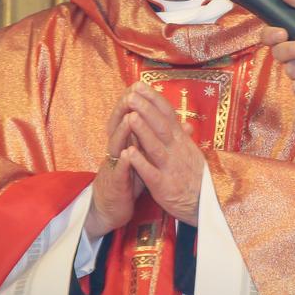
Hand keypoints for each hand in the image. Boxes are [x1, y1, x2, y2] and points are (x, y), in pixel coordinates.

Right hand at [85, 90, 144, 238]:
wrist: (110, 209)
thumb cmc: (129, 180)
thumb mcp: (144, 157)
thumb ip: (157, 139)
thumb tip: (184, 125)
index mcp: (124, 143)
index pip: (127, 118)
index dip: (133, 103)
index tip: (141, 86)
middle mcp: (116, 151)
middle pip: (118, 126)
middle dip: (123, 110)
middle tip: (131, 94)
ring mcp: (114, 167)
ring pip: (116, 146)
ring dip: (123, 132)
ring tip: (131, 118)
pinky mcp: (115, 185)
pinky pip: (119, 172)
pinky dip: (124, 162)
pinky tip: (129, 153)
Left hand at [121, 82, 204, 225]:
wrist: (205, 205)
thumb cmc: (195, 177)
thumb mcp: (191, 152)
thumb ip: (182, 136)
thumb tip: (180, 119)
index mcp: (181, 140)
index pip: (167, 114)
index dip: (153, 99)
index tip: (139, 84)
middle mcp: (176, 150)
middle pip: (161, 126)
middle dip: (146, 109)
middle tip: (132, 93)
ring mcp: (170, 168)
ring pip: (156, 146)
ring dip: (143, 131)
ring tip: (130, 116)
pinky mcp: (164, 186)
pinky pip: (151, 173)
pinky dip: (140, 162)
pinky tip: (128, 153)